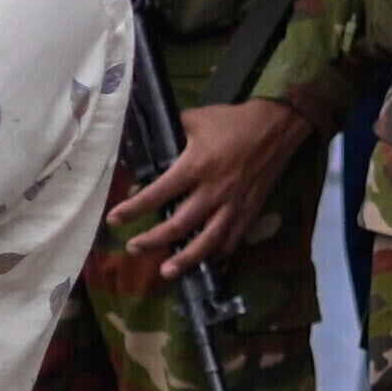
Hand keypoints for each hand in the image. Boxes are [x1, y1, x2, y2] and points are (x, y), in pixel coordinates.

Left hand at [105, 94, 304, 289]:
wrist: (277, 127)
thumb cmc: (233, 122)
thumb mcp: (197, 118)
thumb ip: (172, 129)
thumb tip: (147, 135)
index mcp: (196, 167)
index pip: (157, 194)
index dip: (133, 208)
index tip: (114, 219)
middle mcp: (212, 192)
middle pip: (178, 226)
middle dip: (152, 240)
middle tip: (134, 247)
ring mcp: (233, 205)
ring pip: (206, 242)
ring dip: (185, 260)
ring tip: (166, 272)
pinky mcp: (249, 212)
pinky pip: (232, 240)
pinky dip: (218, 255)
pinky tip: (206, 262)